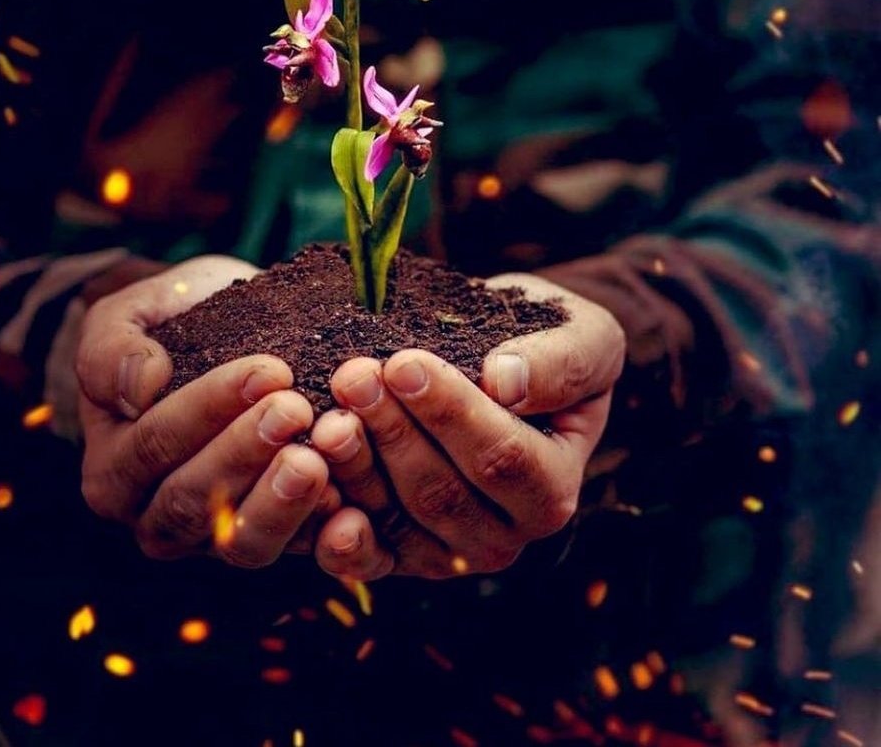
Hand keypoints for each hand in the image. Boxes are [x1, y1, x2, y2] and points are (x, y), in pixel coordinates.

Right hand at [77, 255, 337, 565]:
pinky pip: (295, 551)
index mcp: (113, 470)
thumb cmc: (170, 324)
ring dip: (282, 502)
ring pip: (242, 541)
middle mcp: (155, 518)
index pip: (156, 444)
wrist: (221, 337)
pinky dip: (322, 532)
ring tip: (319, 458)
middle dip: (248, 453)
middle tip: (296, 409)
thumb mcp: (124, 318)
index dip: (210, 408)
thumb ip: (110, 350)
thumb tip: (139, 388)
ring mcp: (213, 541)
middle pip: (195, 500)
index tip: (268, 371)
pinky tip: (350, 501)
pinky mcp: (269, 542)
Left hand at [309, 274, 624, 579]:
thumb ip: (557, 363)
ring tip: (324, 415)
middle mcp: (505, 534)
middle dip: (392, 431)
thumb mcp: (579, 336)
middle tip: (351, 376)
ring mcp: (449, 551)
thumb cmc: (545, 342)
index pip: (501, 457)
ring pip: (397, 519)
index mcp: (554, 486)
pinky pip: (367, 552)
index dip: (450, 413)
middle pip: (441, 493)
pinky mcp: (400, 553)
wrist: (504, 360)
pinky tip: (310, 484)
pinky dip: (335, 526)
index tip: (403, 363)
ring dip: (354, 467)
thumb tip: (505, 382)